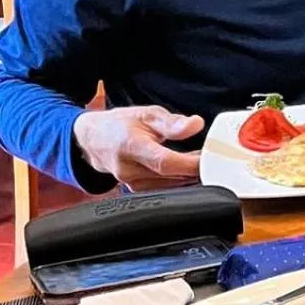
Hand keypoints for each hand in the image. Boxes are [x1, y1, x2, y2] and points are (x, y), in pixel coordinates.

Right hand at [73, 105, 203, 189]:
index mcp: (130, 147)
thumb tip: (195, 125)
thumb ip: (172, 122)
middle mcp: (128, 170)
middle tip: (212, 158)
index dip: (191, 164)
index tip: (210, 159)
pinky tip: (186, 169)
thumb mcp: (146, 114)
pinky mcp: (135, 190)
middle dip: (196, 169)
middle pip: (171, 177)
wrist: (92, 140)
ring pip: (170, 185)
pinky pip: (163, 188)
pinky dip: (178, 180)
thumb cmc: (119, 125)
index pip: (166, 163)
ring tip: (200, 161)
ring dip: (188, 175)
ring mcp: (130, 183)